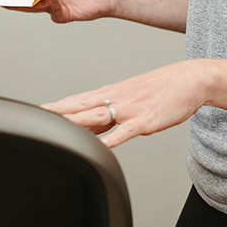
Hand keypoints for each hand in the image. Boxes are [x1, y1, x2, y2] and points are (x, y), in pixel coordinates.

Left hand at [41, 60, 211, 147]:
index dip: (58, 106)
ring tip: (56, 128)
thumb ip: (110, 116)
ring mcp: (129, 109)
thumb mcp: (130, 99)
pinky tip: (98, 146)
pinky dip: (110, 140)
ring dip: (75, 122)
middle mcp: (115, 98)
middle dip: (58, 112)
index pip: (78, 100)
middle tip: (37, 117)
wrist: (189, 80)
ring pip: (96, 117)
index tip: (39, 111)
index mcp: (110, 93)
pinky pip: (124, 132)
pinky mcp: (144, 121)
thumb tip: (92, 129)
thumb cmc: (161, 90)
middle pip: (80, 106)